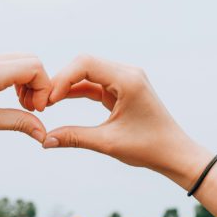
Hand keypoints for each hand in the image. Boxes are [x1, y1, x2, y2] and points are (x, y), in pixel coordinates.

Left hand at [0, 53, 51, 146]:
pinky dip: (16, 80)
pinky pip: (8, 64)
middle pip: (31, 61)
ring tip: (21, 107)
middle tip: (30, 110)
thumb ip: (19, 123)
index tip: (36, 111)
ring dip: (28, 83)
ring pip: (21, 61)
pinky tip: (10, 99)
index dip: (43, 89)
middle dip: (38, 85)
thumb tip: (44, 134)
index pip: (34, 68)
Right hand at [41, 54, 213, 189]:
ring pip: (88, 73)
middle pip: (85, 64)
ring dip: (67, 86)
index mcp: (128, 80)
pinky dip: (77, 92)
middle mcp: (128, 73)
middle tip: (42, 102)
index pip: (86, 64)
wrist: (174, 153)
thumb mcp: (108, 143)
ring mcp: (125, 79)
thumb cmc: (149, 148)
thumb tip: (45, 141)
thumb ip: (75, 138)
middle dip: (61, 80)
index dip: (62, 79)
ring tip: (47, 103)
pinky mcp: (122, 89)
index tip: (47, 100)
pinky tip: (59, 102)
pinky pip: (95, 85)